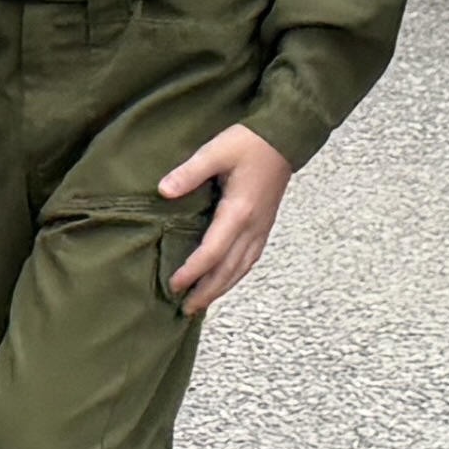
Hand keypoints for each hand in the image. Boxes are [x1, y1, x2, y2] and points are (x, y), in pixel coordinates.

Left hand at [156, 124, 295, 315]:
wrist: (284, 139)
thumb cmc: (250, 143)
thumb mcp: (215, 151)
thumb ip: (190, 172)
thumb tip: (164, 191)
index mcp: (239, 211)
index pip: (213, 252)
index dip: (193, 271)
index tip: (174, 285)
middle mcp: (253, 227)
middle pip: (228, 269)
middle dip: (206, 292)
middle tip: (184, 309)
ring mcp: (261, 229)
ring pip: (241, 268)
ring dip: (221, 289)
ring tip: (201, 304)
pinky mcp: (264, 226)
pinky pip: (250, 260)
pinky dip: (236, 276)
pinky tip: (225, 282)